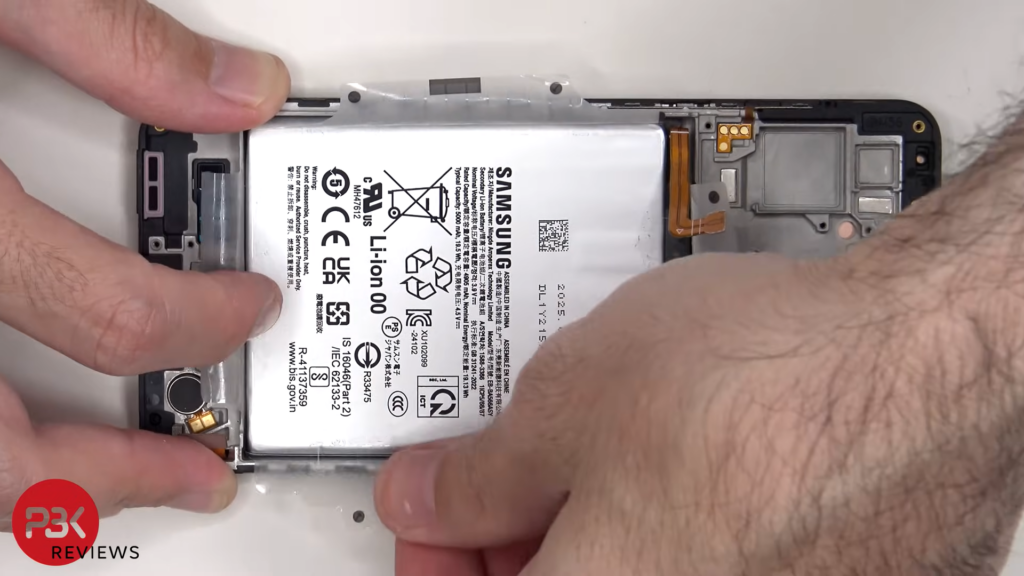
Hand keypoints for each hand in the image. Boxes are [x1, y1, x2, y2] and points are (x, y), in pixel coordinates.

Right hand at [0, 0, 288, 526]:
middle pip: (0, 459)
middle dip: (112, 476)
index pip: (104, 316)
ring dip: (26, 488)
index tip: (241, 309)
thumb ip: (105, 40)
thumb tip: (232, 90)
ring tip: (101, 479)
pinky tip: (7, 421)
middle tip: (190, 472)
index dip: (201, 326)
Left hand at [375, 123, 1023, 572]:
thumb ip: (477, 476)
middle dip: (515, 537)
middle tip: (504, 472)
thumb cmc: (772, 378)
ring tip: (602, 441)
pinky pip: (720, 560)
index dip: (439, 560)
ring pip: (643, 573)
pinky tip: (684, 455)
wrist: (923, 354)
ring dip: (599, 523)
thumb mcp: (567, 405)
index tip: (434, 517)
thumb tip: (425, 499)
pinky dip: (678, 522)